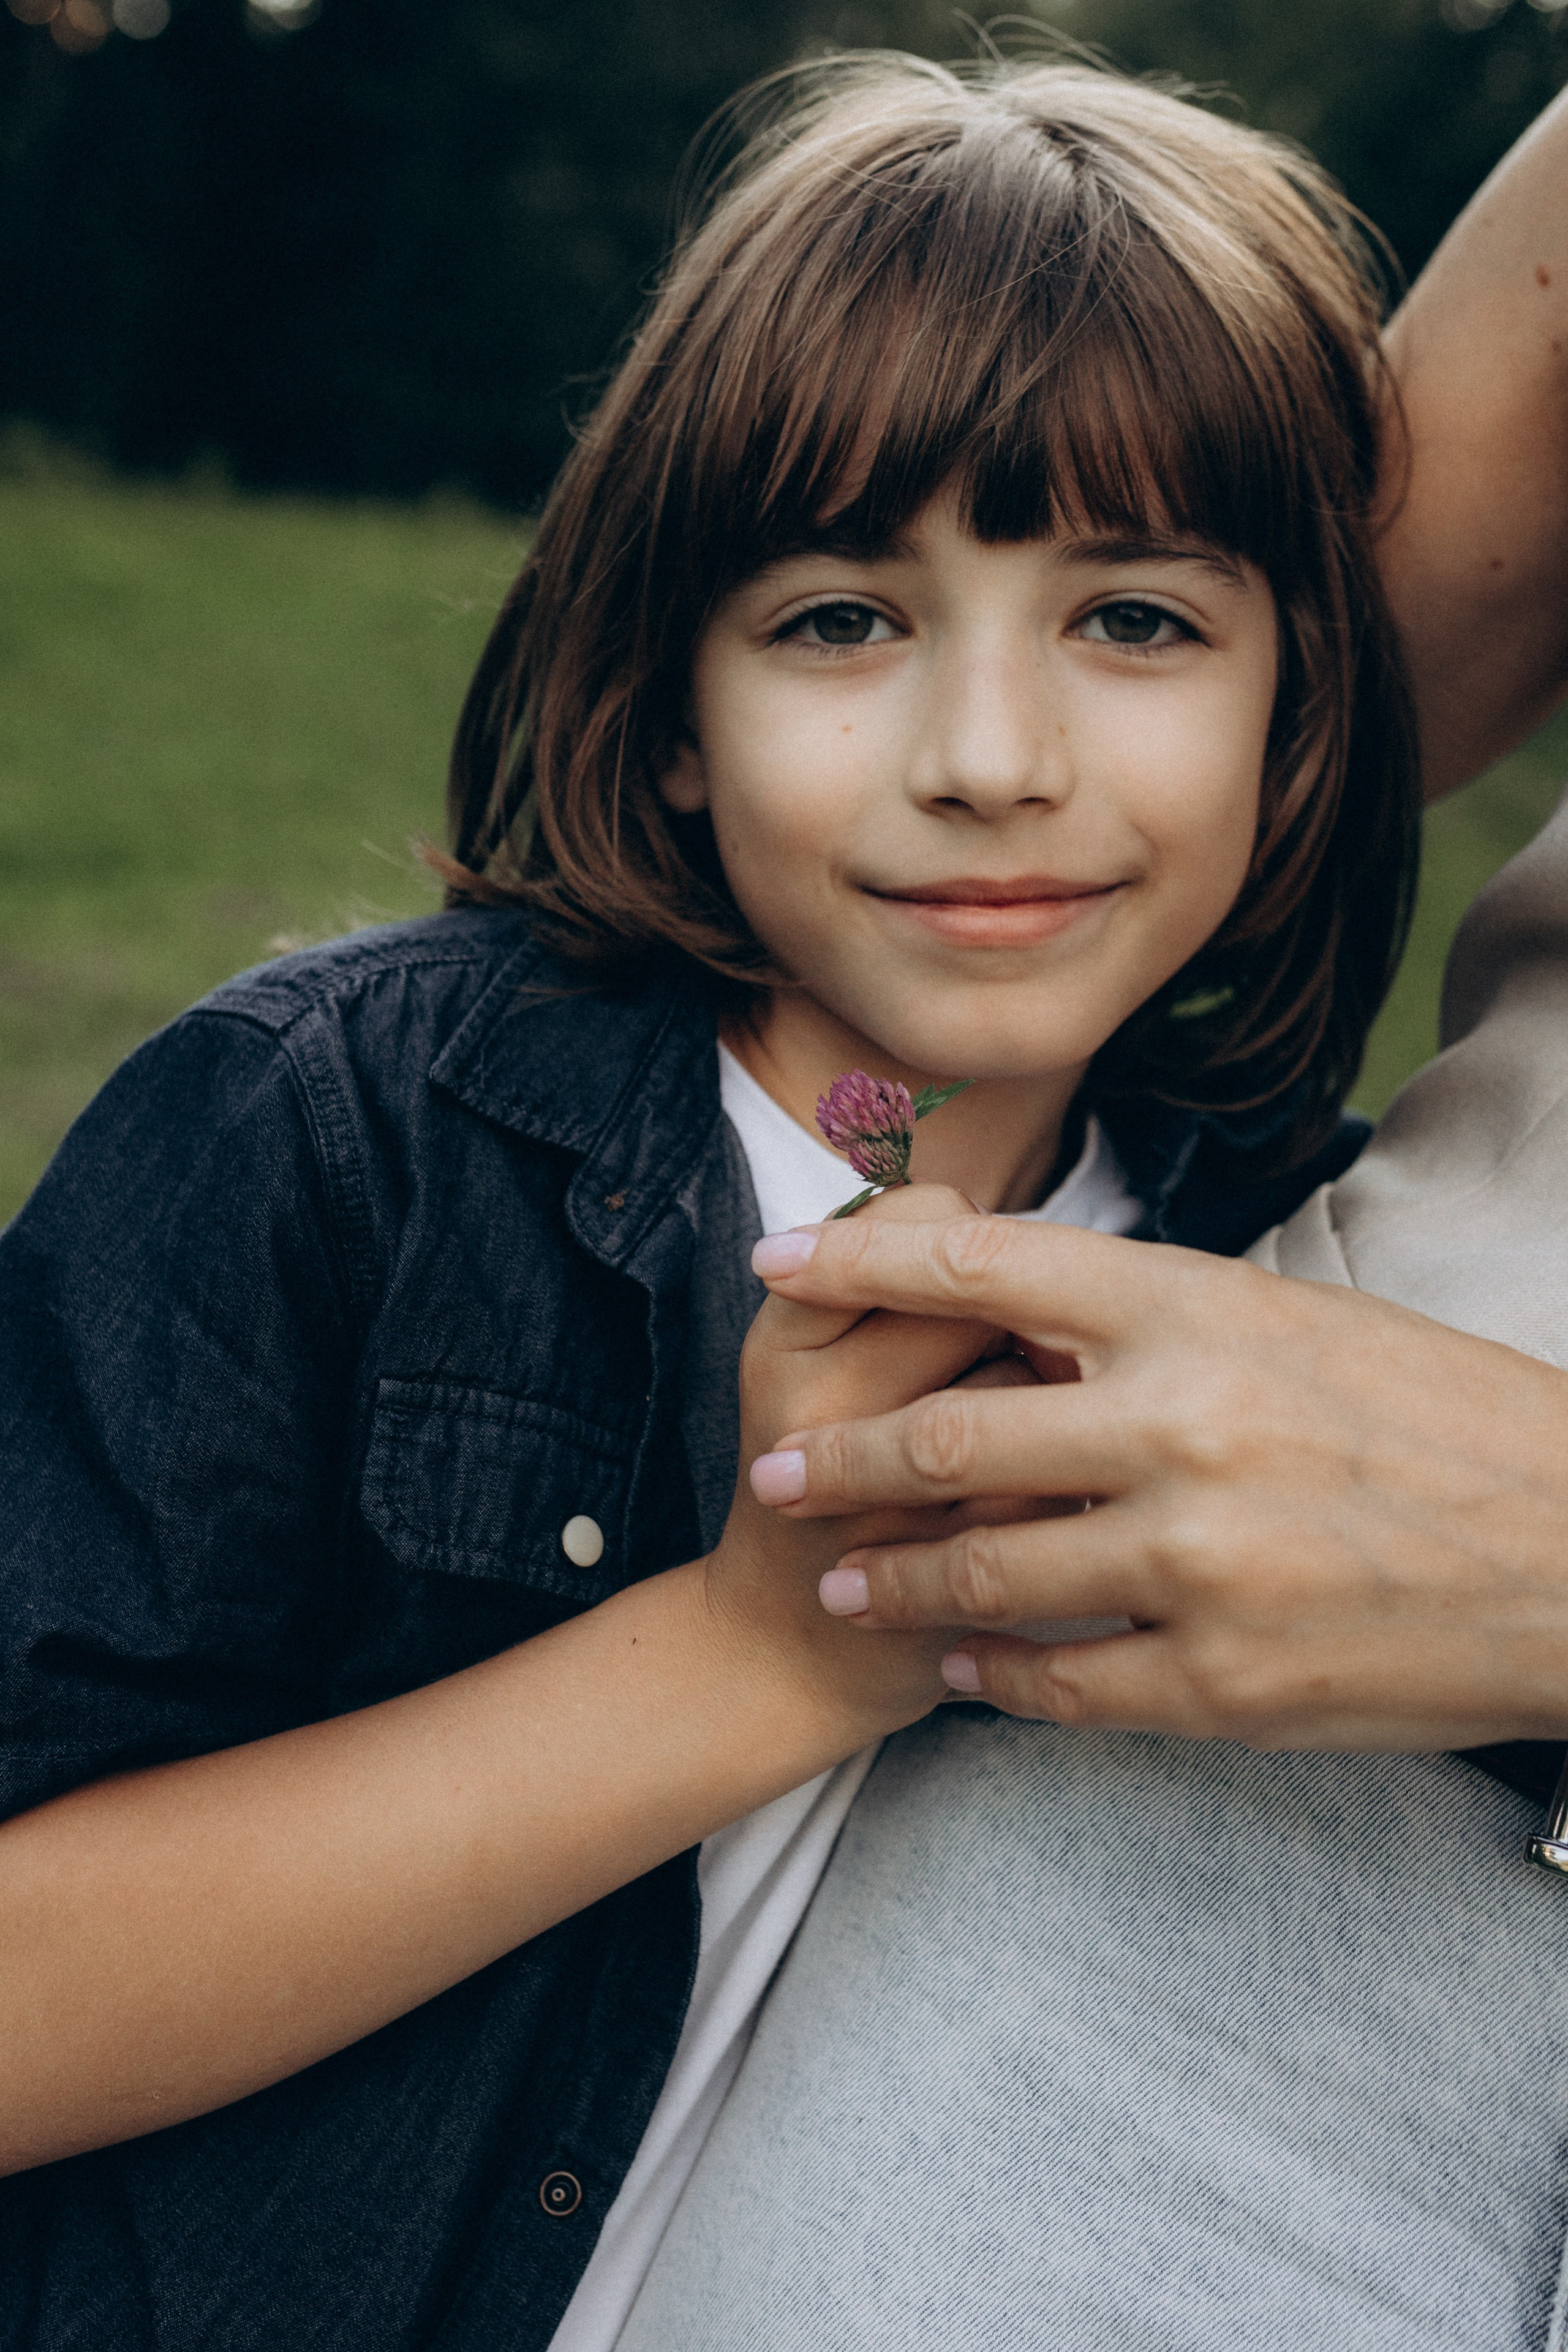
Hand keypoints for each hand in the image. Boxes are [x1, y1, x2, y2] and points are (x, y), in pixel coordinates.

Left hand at [749, 1212, 1567, 1750]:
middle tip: (772, 1475)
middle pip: (949, 1429)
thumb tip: (1019, 1325)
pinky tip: (962, 1665)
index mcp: (1202, 1312)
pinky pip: (1059, 1684)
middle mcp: (1183, 1426)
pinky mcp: (1221, 1682)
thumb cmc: (1443, 1419)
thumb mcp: (1299, 1323)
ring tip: (844, 1580)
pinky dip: (992, 1674)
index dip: (859, 1258)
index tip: (774, 1262)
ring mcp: (1196, 1563)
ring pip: (983, 1572)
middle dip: (838, 1456)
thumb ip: (1156, 1325)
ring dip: (896, 1578)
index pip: (985, 1261)